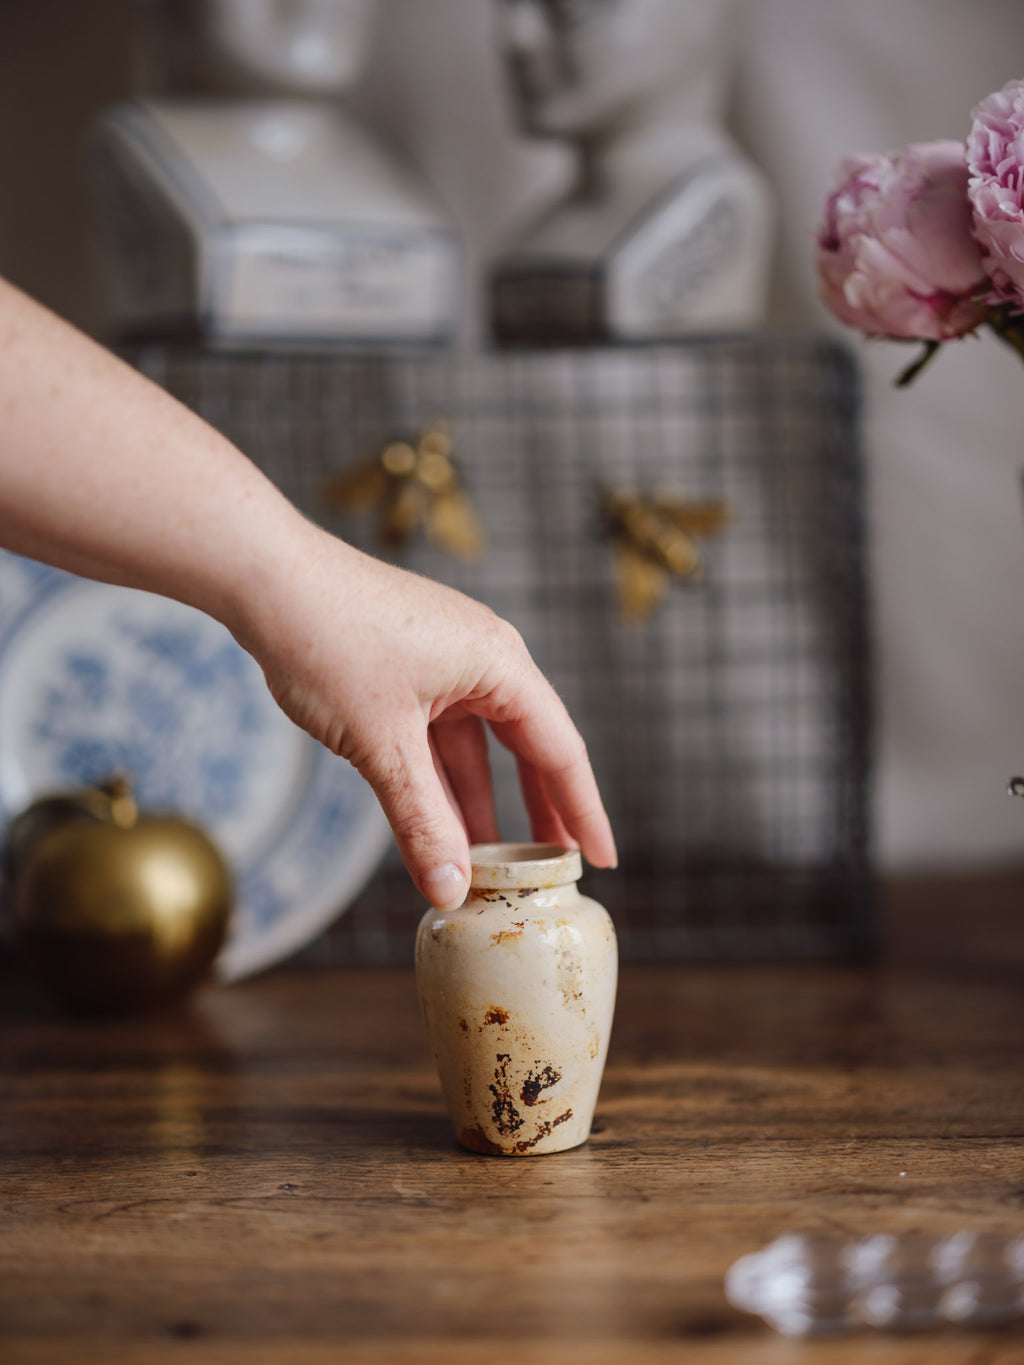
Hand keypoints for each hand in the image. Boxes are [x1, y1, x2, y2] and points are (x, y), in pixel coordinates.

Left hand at [235, 520, 616, 909]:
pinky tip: (438, 825)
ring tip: (492, 866)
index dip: (584, 812)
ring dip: (480, 804)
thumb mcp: (381, 744)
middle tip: (555, 871)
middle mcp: (484, 657)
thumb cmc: (327, 640)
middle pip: (527, 748)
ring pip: (475, 748)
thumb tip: (450, 890)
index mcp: (500, 663)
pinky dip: (440, 781)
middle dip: (538, 812)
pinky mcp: (407, 666)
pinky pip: (438, 735)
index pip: (560, 751)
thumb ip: (421, 821)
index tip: (603, 860)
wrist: (263, 575)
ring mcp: (444, 659)